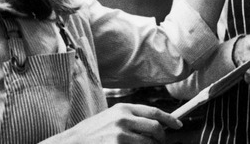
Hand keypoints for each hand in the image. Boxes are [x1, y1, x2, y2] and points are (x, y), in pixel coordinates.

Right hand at [41, 103, 180, 143]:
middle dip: (161, 138)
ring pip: (148, 143)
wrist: (71, 143)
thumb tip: (155, 124)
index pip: (154, 113)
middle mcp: (123, 119)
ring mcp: (120, 134)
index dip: (169, 120)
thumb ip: (131, 118)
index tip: (178, 126)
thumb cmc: (91, 132)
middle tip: (160, 143)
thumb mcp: (110, 117)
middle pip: (155, 128)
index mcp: (123, 108)